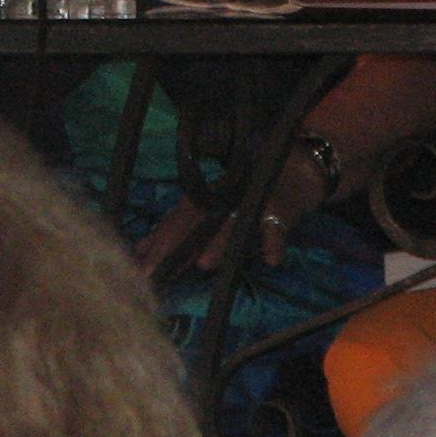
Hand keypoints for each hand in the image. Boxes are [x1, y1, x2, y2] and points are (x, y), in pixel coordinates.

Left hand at [133, 148, 329, 279]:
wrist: (296, 166)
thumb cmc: (247, 196)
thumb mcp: (211, 210)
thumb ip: (177, 228)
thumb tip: (140, 248)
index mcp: (206, 199)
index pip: (176, 221)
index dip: (157, 243)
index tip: (138, 268)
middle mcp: (223, 198)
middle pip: (196, 222)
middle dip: (175, 245)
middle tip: (157, 270)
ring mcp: (251, 202)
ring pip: (233, 223)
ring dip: (219, 243)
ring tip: (205, 264)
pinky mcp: (280, 208)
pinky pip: (277, 228)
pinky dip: (274, 243)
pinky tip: (271, 260)